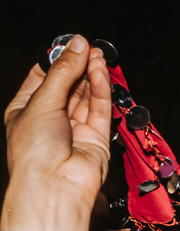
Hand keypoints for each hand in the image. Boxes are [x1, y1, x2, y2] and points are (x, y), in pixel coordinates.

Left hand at [4, 36, 110, 230]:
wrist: (54, 187)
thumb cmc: (34, 152)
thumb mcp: (42, 101)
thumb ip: (63, 72)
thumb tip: (77, 46)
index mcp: (27, 111)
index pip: (43, 77)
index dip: (56, 60)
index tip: (68, 44)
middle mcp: (52, 120)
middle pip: (68, 85)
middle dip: (77, 65)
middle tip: (87, 47)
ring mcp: (75, 129)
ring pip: (86, 96)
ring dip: (91, 74)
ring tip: (97, 55)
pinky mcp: (96, 138)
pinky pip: (100, 109)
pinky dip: (101, 89)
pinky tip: (100, 71)